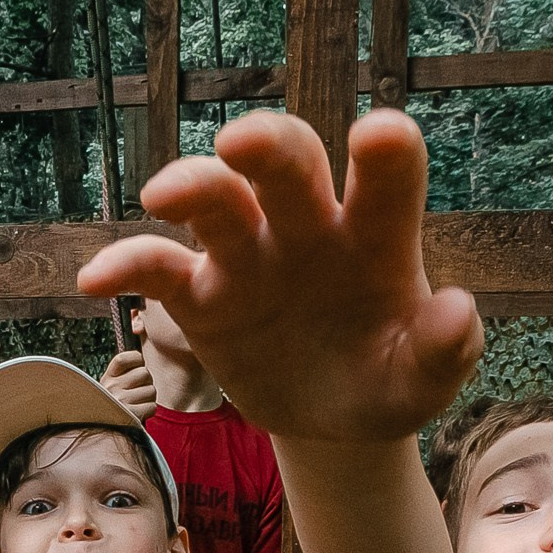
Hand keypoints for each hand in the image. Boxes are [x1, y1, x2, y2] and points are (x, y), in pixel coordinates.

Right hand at [79, 109, 482, 441]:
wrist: (331, 416)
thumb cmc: (385, 381)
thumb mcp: (421, 382)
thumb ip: (443, 350)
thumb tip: (458, 311)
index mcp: (375, 236)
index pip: (386, 178)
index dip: (385, 151)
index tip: (378, 136)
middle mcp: (308, 228)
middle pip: (288, 165)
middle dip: (267, 145)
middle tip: (242, 142)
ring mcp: (248, 256)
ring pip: (216, 200)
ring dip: (192, 186)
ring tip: (165, 197)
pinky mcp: (199, 296)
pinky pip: (155, 269)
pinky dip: (124, 266)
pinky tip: (94, 280)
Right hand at [100, 348, 157, 420]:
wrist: (97, 433)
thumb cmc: (108, 409)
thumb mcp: (108, 388)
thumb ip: (122, 374)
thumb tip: (141, 358)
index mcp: (107, 378)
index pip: (124, 358)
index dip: (136, 359)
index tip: (138, 366)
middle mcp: (112, 387)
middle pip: (145, 373)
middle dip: (147, 383)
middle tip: (139, 392)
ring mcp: (121, 401)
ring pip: (151, 390)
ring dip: (149, 398)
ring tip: (138, 404)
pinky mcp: (131, 415)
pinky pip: (152, 407)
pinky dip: (149, 411)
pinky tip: (139, 413)